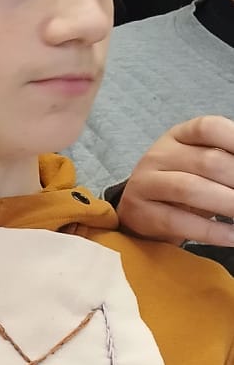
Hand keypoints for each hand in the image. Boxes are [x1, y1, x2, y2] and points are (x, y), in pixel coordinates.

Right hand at [115, 115, 233, 248]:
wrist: (141, 210)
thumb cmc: (182, 183)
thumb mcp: (202, 164)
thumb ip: (227, 161)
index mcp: (178, 136)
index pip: (209, 128)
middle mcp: (158, 155)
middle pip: (207, 162)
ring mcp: (144, 183)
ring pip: (190, 189)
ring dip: (227, 204)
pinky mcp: (140, 212)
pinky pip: (177, 221)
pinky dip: (211, 231)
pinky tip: (232, 237)